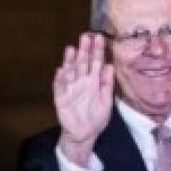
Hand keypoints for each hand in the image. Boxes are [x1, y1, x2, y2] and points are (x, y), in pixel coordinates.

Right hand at [54, 32, 115, 167]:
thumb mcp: (106, 102)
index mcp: (94, 82)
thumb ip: (107, 85)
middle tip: (85, 36)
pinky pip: (60, 87)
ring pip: (70, 72)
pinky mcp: (61, 98)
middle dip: (83, 50)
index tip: (99, 37)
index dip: (97, 50)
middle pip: (82, 63)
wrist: (84, 135)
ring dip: (70, 61)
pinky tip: (61, 71)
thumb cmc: (96, 118)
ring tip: (71, 49)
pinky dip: (60, 80)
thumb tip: (110, 66)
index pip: (96, 63)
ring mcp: (70, 89)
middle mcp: (82, 82)